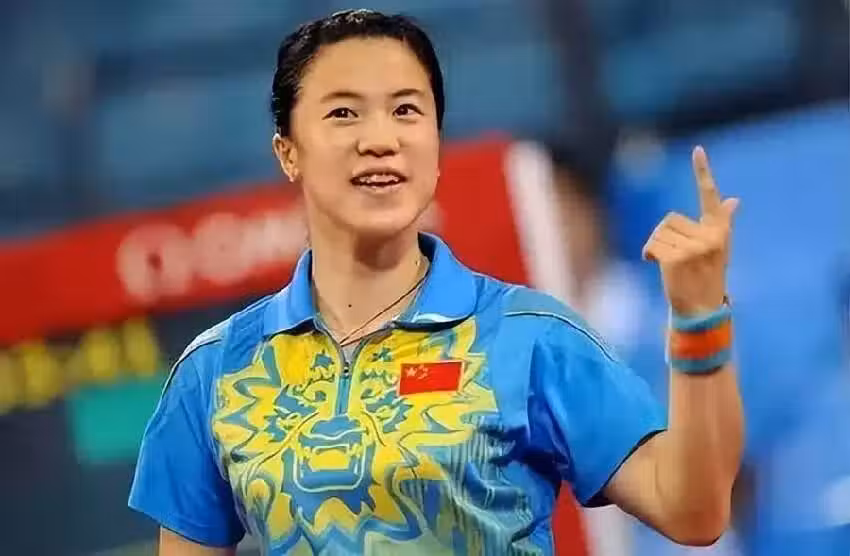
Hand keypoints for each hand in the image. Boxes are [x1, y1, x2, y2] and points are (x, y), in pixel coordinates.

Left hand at [642, 146, 738, 315]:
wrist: (701, 310)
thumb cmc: (707, 276)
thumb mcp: (719, 247)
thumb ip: (723, 221)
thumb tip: (735, 199)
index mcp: (719, 230)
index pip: (710, 197)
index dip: (703, 172)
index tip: (697, 150)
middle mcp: (710, 236)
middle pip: (669, 219)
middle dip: (665, 236)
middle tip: (678, 258)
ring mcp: (694, 248)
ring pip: (658, 232)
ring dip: (656, 247)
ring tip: (672, 265)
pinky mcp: (677, 258)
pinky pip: (652, 246)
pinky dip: (648, 255)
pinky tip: (658, 267)